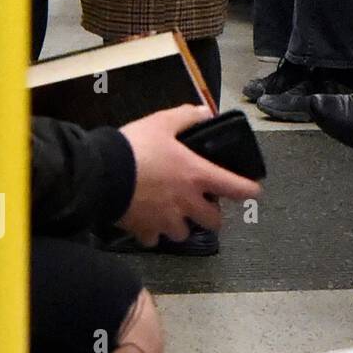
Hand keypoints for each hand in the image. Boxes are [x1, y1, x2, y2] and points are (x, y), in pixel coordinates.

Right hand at [117, 105, 261, 244]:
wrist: (100, 174)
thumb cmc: (136, 147)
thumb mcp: (162, 122)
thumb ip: (187, 117)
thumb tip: (205, 112)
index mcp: (198, 176)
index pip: (236, 188)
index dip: (248, 190)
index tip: (252, 191)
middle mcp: (187, 202)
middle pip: (213, 222)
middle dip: (211, 215)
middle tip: (203, 204)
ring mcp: (166, 219)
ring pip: (184, 234)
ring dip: (182, 226)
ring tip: (174, 215)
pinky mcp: (144, 230)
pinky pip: (154, 239)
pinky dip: (153, 233)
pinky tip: (147, 222)